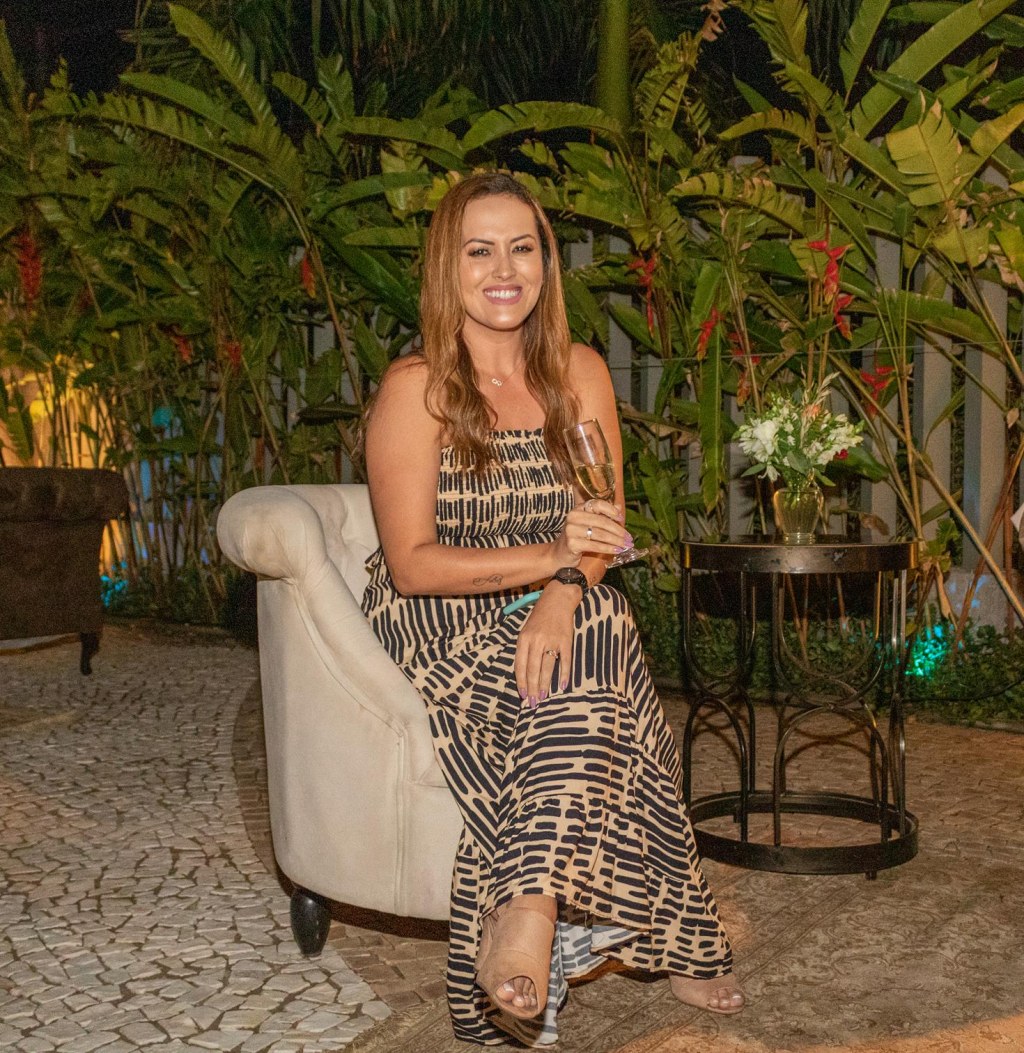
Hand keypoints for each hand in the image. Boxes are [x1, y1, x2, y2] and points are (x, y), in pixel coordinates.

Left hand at [514, 588, 576, 707]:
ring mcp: (552, 640)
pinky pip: (564, 660)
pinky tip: (563, 685)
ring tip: (544, 697)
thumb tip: (524, 673)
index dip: (521, 682)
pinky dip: (564, 674)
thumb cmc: (540, 617)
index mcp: (524, 639)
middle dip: (533, 688)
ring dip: (545, 685)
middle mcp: (536, 640)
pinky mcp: (566, 640)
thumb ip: (524, 649)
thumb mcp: (526, 630)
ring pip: (547, 667)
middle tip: (533, 702)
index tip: (523, 695)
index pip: (520, 665)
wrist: (558, 599)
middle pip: (532, 670)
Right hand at [550, 498, 631, 567]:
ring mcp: (571, 530)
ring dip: (616, 541)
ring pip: (600, 534)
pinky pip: (595, 545)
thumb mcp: (589, 525)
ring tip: (626, 546)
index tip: (622, 519)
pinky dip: (608, 549)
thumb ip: (603, 516)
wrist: (559, 555)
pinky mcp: (572, 543)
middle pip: (602, 521)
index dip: (611, 510)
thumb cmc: (577, 539)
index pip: (597, 504)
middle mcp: (573, 516)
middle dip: (618, 531)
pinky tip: (617, 551)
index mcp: (578, 509)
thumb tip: (619, 506)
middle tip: (629, 538)